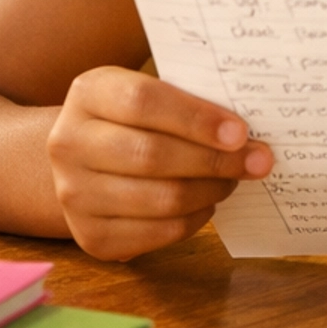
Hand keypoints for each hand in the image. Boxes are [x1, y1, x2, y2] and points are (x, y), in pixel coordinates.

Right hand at [47, 67, 271, 260]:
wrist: (80, 161)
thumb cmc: (132, 120)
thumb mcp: (144, 92)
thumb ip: (186, 101)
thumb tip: (245, 132)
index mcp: (88, 94)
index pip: (144, 102)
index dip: (197, 119)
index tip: (240, 132)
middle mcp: (69, 143)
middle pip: (152, 155)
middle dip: (214, 160)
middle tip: (257, 160)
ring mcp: (74, 194)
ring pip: (160, 199)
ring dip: (210, 190)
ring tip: (233, 179)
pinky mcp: (92, 236)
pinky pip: (159, 232)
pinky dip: (195, 219)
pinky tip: (208, 202)